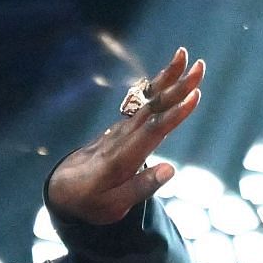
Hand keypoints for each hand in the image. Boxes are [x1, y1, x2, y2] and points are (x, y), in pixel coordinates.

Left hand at [44, 46, 205, 225]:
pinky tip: (168, 75)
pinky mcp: (121, 127)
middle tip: (199, 66)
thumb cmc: (90, 202)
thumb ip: (141, 188)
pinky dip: (156, 87)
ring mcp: (121, 130)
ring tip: (184, 56)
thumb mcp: (113, 206)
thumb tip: (170, 169)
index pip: (152, 132)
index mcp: (122, 158)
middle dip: (177, 86)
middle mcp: (122, 138)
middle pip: (152, 108)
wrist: (63, 189)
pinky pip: (142, 103)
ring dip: (167, 79)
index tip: (194, 96)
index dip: (174, 114)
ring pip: (147, 101)